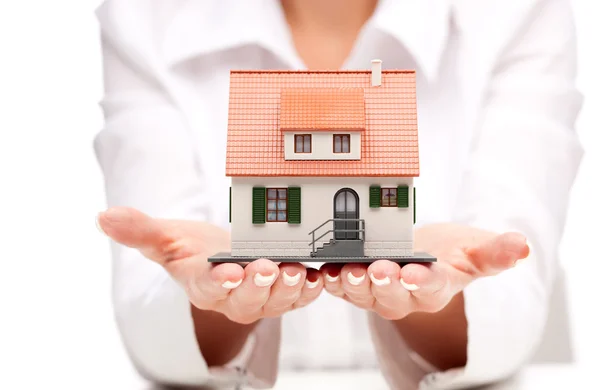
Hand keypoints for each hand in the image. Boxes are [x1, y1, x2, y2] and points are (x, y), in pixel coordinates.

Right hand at [97, 207, 323, 323]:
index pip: (208, 288)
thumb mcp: (165, 237)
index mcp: (203, 285)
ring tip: (296, 271)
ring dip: (287, 289)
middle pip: (246, 300)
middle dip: (257, 287)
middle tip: (268, 269)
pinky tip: (318, 275)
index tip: (227, 273)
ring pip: (276, 301)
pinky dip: (309, 288)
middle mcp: (233, 297)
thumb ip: (139, 230)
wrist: (220, 256)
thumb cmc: (192, 249)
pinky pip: (298, 294)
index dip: (218, 283)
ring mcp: (261, 296)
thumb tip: (102, 217)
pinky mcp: (283, 289)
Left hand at [319, 224, 529, 319]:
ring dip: (353, 284)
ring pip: (364, 295)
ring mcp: (380, 293)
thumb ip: (497, 251)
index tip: (414, 274)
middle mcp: (407, 297)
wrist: (428, 255)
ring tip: (347, 269)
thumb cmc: (454, 253)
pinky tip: (325, 269)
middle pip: (394, 296)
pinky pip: (343, 286)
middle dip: (385, 284)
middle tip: (377, 270)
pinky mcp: (359, 284)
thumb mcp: (478, 249)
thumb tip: (523, 246)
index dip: (423, 282)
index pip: (432, 288)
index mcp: (437, 288)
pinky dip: (333, 280)